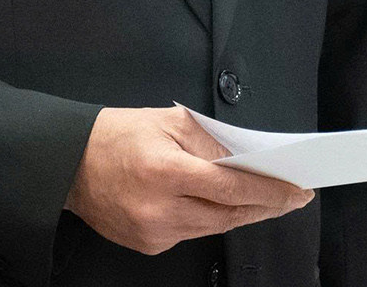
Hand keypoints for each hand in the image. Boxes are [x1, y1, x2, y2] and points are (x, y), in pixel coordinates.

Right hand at [63, 105, 315, 255]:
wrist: (68, 164)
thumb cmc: (117, 134)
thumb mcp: (167, 121)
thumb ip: (211, 141)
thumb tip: (250, 159)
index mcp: (164, 171)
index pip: (231, 188)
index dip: (270, 190)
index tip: (298, 189)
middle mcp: (159, 209)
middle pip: (229, 215)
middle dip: (267, 206)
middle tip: (295, 197)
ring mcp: (153, 233)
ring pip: (214, 228)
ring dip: (243, 215)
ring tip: (269, 201)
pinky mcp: (149, 246)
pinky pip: (192, 234)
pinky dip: (211, 220)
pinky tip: (225, 207)